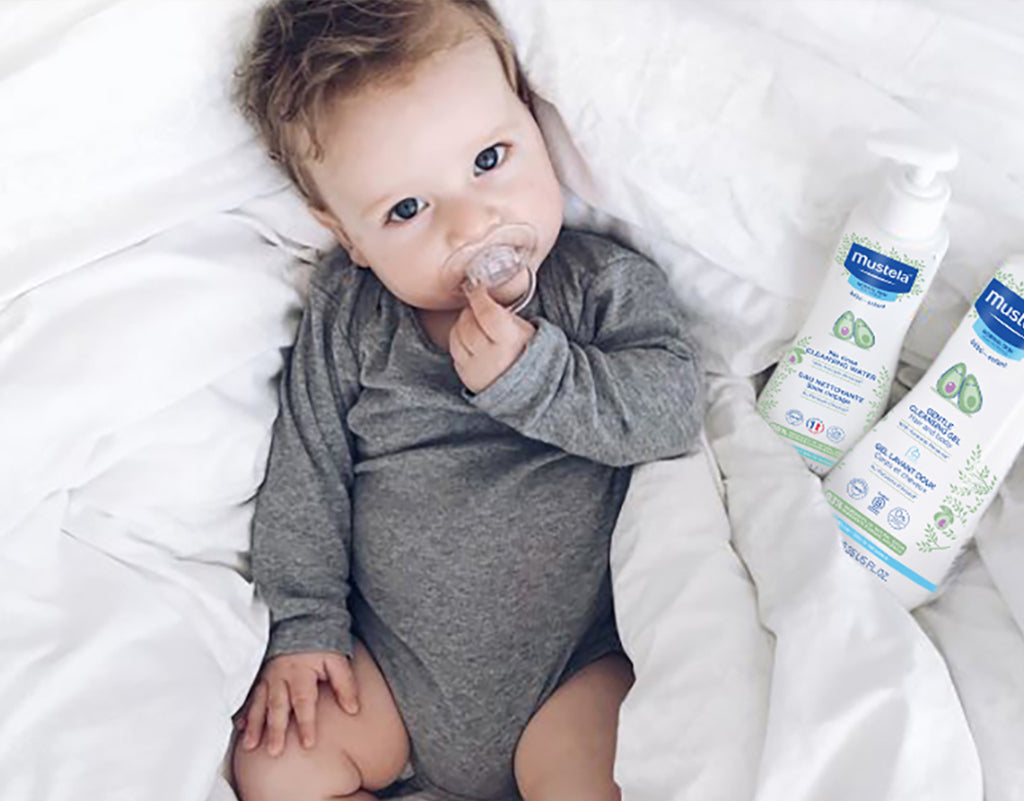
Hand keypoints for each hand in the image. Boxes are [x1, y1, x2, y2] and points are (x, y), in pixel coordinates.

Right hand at [234, 651, 358, 756]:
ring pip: (259, 703)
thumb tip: (353, 709)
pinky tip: (240, 726)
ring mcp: (267, 676)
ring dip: (254, 725)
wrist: (299, 621)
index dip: (306, 723)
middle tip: (274, 751)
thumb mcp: (337, 660)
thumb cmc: (320, 645)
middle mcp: (281, 676)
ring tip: (251, 745)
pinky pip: (249, 695)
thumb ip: (345, 684)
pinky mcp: (259, 676)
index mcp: (301, 672)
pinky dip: (244, 711)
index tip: (308, 744)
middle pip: (277, 706)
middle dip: (275, 730)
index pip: (304, 701)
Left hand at [449, 283, 535, 392]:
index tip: (477, 288)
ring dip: (462, 324)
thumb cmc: (526, 352)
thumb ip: (505, 314)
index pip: (487, 313)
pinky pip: (454, 352)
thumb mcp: (525, 330)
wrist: (528, 387)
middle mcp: (491, 357)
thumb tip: (484, 295)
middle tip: (477, 306)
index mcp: (509, 342)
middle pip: (467, 325)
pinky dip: (459, 341)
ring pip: (456, 337)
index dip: (479, 297)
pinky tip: (472, 340)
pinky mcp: (466, 377)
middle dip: (469, 310)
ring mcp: (476, 369)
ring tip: (475, 323)